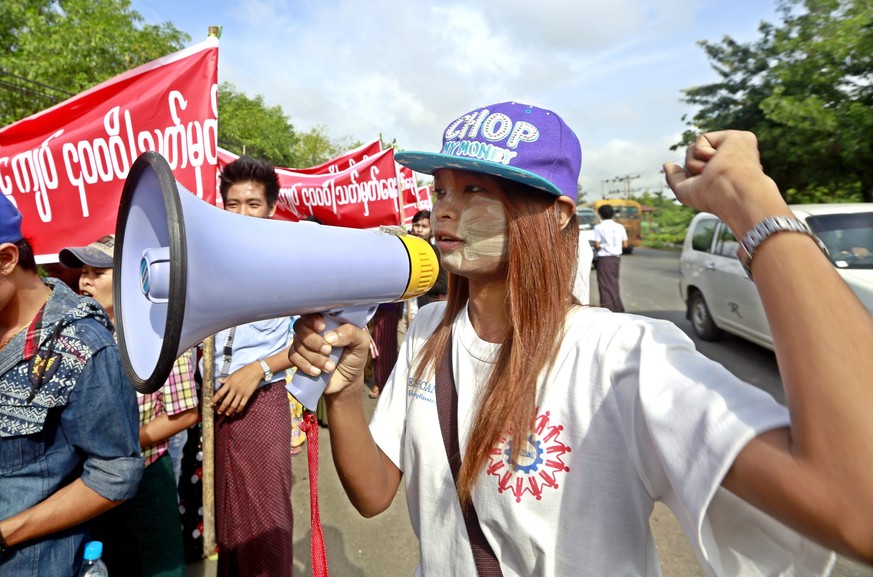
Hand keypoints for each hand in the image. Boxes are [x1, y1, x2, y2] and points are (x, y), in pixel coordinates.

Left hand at [211, 362, 261, 415]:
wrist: (255, 371)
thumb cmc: (243, 371)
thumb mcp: (233, 374)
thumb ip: (226, 379)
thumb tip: (219, 381)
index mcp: (229, 383)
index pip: (220, 393)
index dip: (215, 399)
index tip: (212, 404)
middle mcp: (234, 389)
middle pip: (226, 402)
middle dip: (221, 408)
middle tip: (219, 412)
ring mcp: (241, 393)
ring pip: (234, 405)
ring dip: (229, 411)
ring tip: (227, 414)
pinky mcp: (248, 395)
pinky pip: (242, 404)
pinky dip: (239, 409)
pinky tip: (237, 411)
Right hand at [288, 313, 370, 396]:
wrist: (348, 381)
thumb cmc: (355, 357)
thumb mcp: (361, 343)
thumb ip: (351, 333)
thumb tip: (329, 337)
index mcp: (327, 321)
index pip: (312, 311)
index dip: (312, 318)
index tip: (322, 327)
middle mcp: (313, 330)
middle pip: (300, 326)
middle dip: (313, 340)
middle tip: (328, 351)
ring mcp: (304, 344)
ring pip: (298, 344)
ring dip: (313, 357)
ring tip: (329, 367)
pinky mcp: (299, 358)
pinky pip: (293, 357)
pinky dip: (305, 365)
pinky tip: (317, 372)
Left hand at [663, 131, 789, 237]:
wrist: (731, 193)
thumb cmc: (713, 198)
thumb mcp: (686, 192)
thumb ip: (675, 178)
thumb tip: (667, 165)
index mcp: (723, 174)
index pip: (696, 169)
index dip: (693, 179)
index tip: (708, 190)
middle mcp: (730, 161)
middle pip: (692, 158)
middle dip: (692, 170)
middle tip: (710, 179)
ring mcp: (734, 149)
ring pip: (693, 149)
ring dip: (695, 164)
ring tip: (714, 171)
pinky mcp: (737, 137)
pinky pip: (701, 139)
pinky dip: (702, 152)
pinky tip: (717, 159)